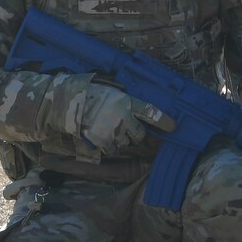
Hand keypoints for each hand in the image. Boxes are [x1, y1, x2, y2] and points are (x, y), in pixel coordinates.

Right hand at [60, 79, 174, 154]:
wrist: (68, 103)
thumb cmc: (89, 93)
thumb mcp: (111, 91)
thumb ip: (124, 101)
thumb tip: (136, 111)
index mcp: (126, 102)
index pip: (150, 112)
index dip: (163, 120)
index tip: (173, 126)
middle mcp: (123, 118)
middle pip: (139, 134)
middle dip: (134, 133)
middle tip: (124, 128)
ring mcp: (112, 131)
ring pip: (125, 143)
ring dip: (119, 139)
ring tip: (107, 129)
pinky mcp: (101, 141)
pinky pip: (111, 149)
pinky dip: (108, 146)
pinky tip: (100, 136)